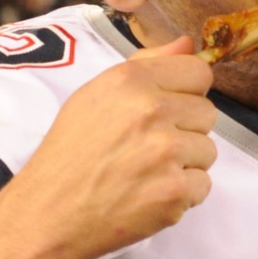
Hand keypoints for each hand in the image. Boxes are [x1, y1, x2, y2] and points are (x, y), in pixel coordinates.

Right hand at [11, 35, 218, 258]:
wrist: (48, 214)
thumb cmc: (70, 153)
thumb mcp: (96, 94)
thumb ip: (146, 64)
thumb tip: (189, 44)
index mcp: (130, 80)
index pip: (199, 72)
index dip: (186, 92)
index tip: (167, 110)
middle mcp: (151, 110)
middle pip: (208, 112)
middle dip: (185, 130)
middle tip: (147, 147)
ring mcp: (165, 152)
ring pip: (208, 150)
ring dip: (184, 164)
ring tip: (145, 172)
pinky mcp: (174, 191)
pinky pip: (203, 185)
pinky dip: (181, 195)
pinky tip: (148, 194)